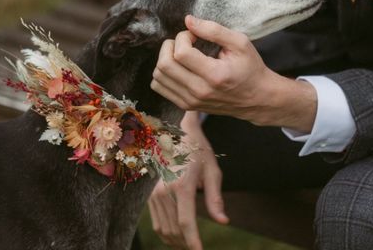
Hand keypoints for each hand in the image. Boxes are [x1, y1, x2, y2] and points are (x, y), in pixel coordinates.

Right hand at [148, 112, 228, 248]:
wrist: (176, 134)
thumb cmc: (198, 151)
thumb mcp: (212, 171)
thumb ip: (216, 198)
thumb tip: (223, 221)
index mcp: (182, 184)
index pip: (186, 222)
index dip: (193, 241)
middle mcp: (164, 190)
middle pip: (174, 229)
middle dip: (186, 244)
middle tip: (197, 249)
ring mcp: (154, 193)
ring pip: (164, 228)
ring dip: (176, 242)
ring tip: (189, 245)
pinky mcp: (149, 194)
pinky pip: (156, 222)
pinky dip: (167, 233)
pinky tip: (179, 236)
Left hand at [151, 15, 316, 130]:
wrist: (257, 98)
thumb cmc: (250, 68)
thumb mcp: (240, 43)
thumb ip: (214, 30)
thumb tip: (188, 20)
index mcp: (214, 75)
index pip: (181, 53)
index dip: (183, 37)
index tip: (194, 35)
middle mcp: (199, 91)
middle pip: (164, 65)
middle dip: (169, 46)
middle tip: (184, 42)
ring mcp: (191, 101)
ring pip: (158, 77)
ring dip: (165, 58)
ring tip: (181, 53)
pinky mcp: (186, 105)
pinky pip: (160, 87)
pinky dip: (164, 73)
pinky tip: (179, 66)